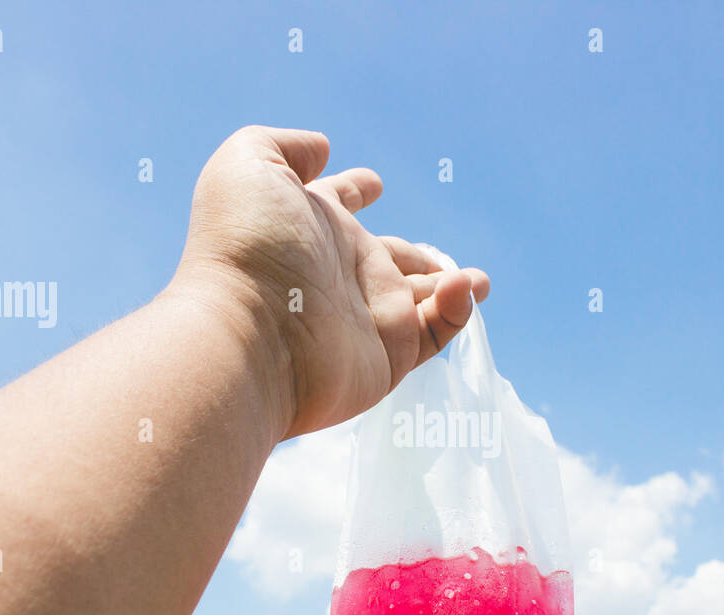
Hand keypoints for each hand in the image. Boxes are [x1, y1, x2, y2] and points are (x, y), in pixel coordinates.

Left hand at [172, 125, 489, 439]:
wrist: (250, 337)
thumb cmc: (245, 250)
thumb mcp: (248, 167)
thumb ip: (284, 147)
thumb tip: (323, 150)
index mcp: (309, 225)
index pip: (337, 201)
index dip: (352, 189)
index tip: (372, 184)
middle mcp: (339, 271)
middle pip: (389, 259)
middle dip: (417, 257)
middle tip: (441, 262)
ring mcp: (366, 316)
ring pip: (421, 300)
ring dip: (452, 287)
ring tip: (478, 279)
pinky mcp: (389, 357)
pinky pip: (435, 333)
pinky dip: (457, 311)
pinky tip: (461, 287)